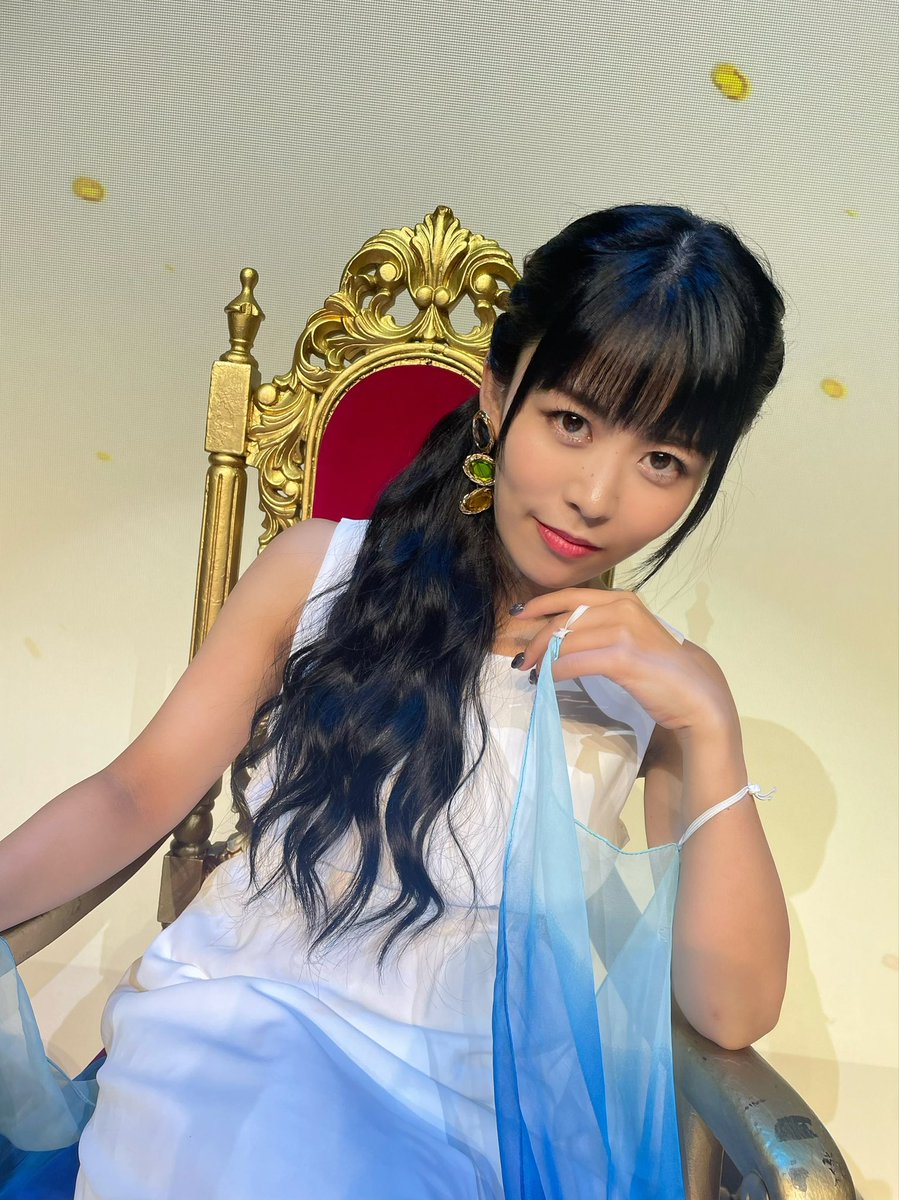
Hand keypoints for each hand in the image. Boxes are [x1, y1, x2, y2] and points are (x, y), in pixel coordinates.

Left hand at [510, 588, 739, 735]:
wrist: (697, 693)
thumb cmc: (663, 669)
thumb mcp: (631, 636)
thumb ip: (601, 629)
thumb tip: (560, 638)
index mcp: (623, 600)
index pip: (571, 597)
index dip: (541, 605)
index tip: (519, 614)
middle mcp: (622, 608)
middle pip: (563, 620)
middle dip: (536, 639)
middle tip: (520, 659)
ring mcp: (623, 631)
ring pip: (564, 641)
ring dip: (541, 659)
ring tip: (531, 673)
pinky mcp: (622, 657)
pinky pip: (573, 663)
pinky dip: (554, 672)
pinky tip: (547, 681)